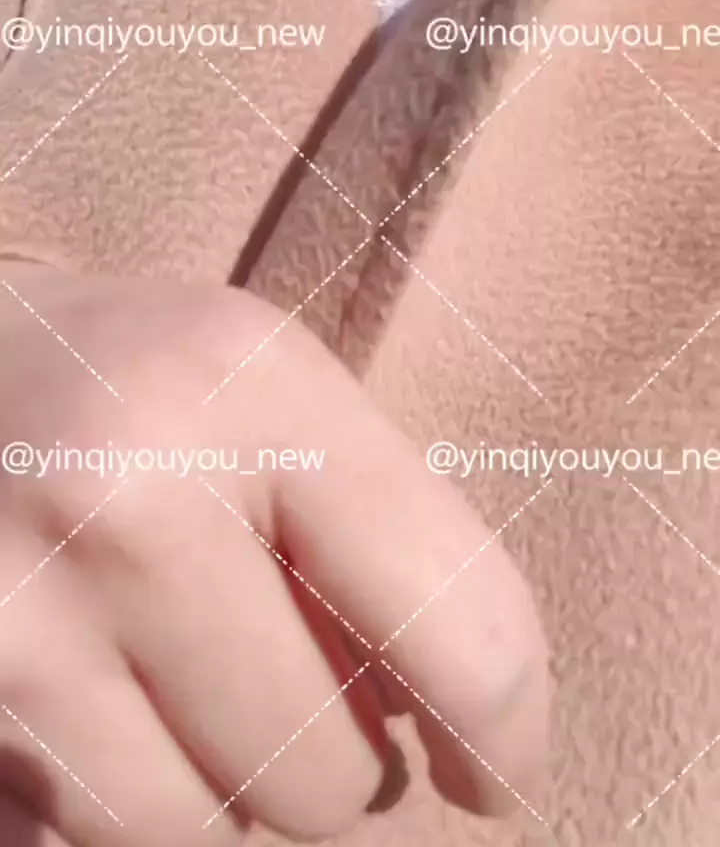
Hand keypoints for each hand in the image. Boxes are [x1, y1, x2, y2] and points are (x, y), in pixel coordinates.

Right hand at [0, 262, 547, 845]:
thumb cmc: (126, 369)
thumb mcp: (264, 383)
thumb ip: (366, 524)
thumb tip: (441, 724)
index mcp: (250, 388)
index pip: (457, 626)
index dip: (506, 734)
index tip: (495, 777)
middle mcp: (129, 499)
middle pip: (322, 774)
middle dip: (335, 759)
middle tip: (299, 691)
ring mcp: (18, 613)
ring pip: (200, 839)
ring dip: (225, 793)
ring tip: (196, 691)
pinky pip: (78, 843)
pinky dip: (123, 797)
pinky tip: (110, 704)